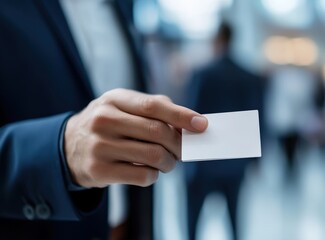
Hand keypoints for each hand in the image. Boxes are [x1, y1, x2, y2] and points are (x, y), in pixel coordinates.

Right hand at [64, 89, 207, 187]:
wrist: (69, 147)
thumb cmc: (108, 124)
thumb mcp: (123, 106)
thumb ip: (155, 108)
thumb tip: (189, 123)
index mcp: (114, 99)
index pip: (154, 106)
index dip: (181, 115)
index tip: (202, 124)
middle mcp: (104, 120)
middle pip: (157, 132)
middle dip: (179, 144)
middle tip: (183, 150)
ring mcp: (100, 146)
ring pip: (154, 156)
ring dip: (169, 162)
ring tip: (168, 162)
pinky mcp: (99, 171)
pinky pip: (142, 176)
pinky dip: (154, 175)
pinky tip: (150, 171)